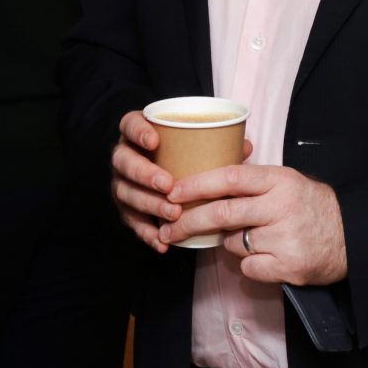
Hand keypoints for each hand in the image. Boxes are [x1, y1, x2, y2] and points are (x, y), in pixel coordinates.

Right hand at [108, 113, 262, 253]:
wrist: (167, 179)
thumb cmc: (185, 156)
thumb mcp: (198, 147)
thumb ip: (218, 145)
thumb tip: (245, 146)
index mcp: (139, 133)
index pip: (130, 125)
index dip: (138, 131)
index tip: (155, 141)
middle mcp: (125, 156)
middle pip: (124, 161)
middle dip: (144, 174)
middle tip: (169, 185)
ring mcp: (122, 183)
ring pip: (125, 192)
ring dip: (149, 204)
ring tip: (174, 214)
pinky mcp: (126, 208)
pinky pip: (131, 221)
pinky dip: (146, 233)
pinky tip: (161, 242)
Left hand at [165, 163, 347, 286]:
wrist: (352, 237)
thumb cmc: (312, 207)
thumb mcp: (287, 182)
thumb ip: (252, 182)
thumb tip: (204, 180)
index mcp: (279, 180)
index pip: (229, 178)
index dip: (196, 185)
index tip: (172, 192)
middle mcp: (281, 207)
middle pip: (222, 214)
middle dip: (189, 222)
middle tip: (169, 228)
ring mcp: (285, 238)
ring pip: (233, 243)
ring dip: (231, 243)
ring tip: (253, 239)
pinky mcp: (288, 266)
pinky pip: (248, 267)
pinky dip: (250, 264)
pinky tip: (268, 256)